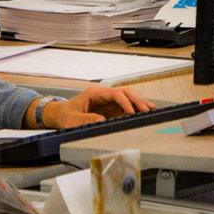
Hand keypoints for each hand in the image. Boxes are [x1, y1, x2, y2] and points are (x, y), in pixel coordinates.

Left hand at [38, 86, 155, 128]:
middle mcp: (105, 95)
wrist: (61, 114)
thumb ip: (85, 119)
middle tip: (147, 109)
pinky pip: (128, 107)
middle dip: (137, 100)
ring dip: (140, 102)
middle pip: (125, 92)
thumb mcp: (72, 119)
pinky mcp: (113, 109)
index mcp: (95, 93)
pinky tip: (146, 112)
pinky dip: (137, 109)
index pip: (114, 93)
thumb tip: (101, 120)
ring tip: (152, 109)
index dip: (124, 101)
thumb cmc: (66, 114)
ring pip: (129, 97)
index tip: (131, 111)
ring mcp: (110, 101)